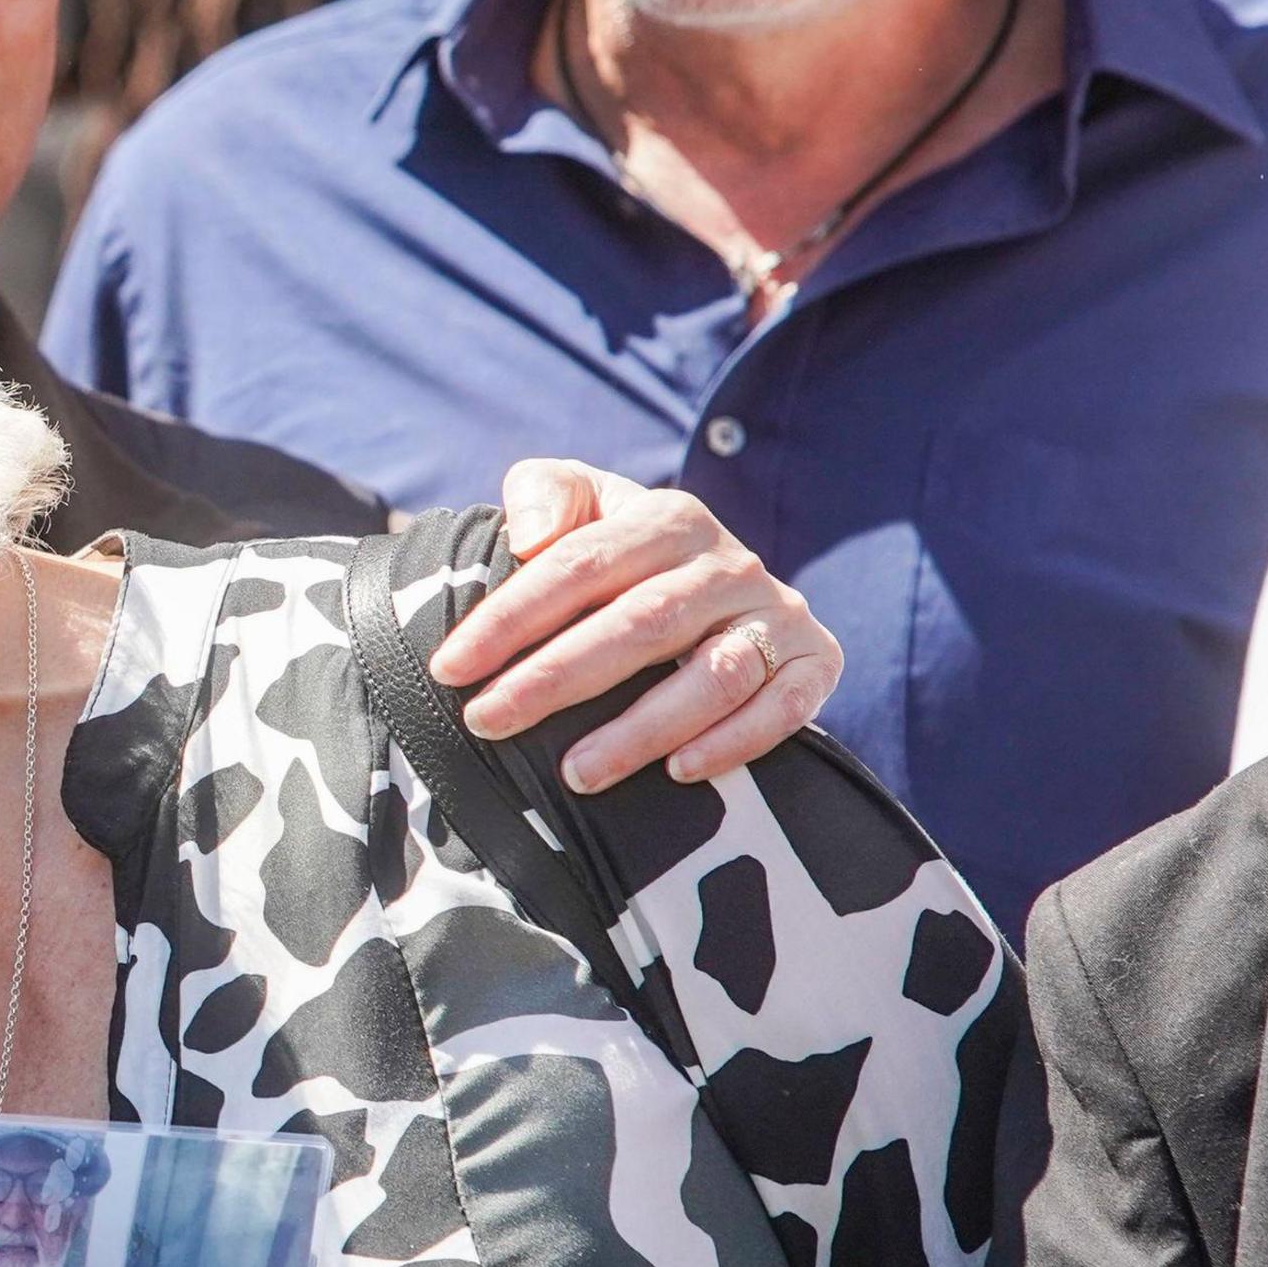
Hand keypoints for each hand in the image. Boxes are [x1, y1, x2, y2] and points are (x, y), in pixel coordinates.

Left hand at [433, 458, 839, 792]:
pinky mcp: (817, 661)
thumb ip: (547, 492)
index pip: (579, 563)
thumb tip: (532, 535)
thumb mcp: (585, 505)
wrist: (723, 589)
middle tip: (488, 722)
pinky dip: (735, 742)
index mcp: (667, 518)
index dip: (511, 617)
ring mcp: (776, 613)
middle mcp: (728, 562)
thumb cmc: (625, 557)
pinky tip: (677, 773)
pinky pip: (784, 706)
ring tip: (575, 774)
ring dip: (644, 729)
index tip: (450, 668)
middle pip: (641, 622)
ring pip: (715, 674)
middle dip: (557, 678)